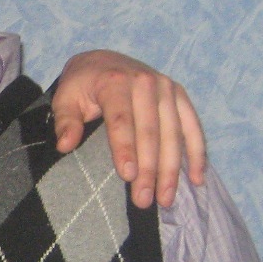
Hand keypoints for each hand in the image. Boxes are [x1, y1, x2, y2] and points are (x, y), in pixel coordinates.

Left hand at [50, 50, 206, 207]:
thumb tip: (65, 145)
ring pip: (173, 133)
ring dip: (172, 169)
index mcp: (115, 81)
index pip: (121, 119)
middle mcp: (146, 82)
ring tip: (165, 199)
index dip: (125, 148)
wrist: (104, 61)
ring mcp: (167, 88)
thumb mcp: (65, 98)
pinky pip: (192, 126)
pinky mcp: (180, 96)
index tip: (128, 176)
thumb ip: (65, 121)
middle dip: (149, 169)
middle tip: (143, 200)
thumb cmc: (82, 85)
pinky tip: (197, 179)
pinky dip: (197, 153)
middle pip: (150, 131)